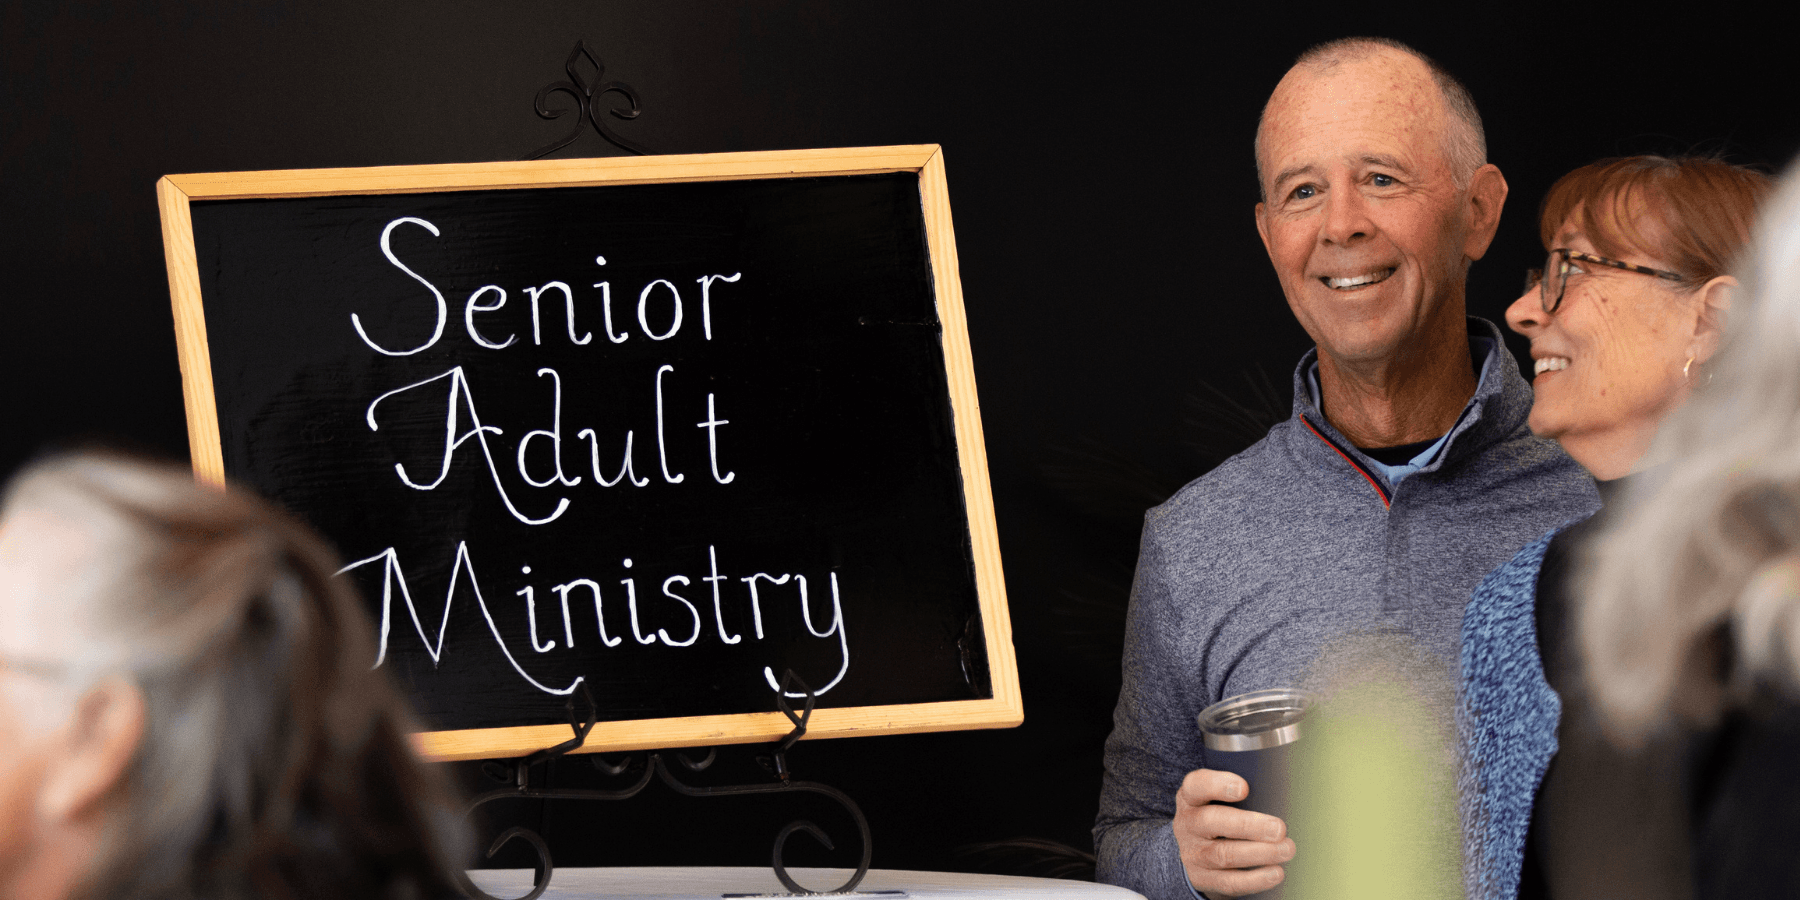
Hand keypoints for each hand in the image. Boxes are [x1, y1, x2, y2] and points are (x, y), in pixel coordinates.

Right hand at [1172, 768, 1293, 898]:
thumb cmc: (1216, 816)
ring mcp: (1192, 853)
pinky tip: (1276, 872)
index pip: (1196, 786)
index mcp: (1190, 798)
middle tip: (1279, 828)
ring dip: (1259, 853)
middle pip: (1211, 821)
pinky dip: (1255, 879)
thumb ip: (1241, 794)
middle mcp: (1187, 824)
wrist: (1192, 851)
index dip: (1217, 785)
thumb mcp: (1217, 799)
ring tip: (1286, 849)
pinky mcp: (1202, 878)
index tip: (1244, 788)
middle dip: (1248, 825)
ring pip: (1223, 854)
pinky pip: (1229, 882)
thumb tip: (1279, 792)